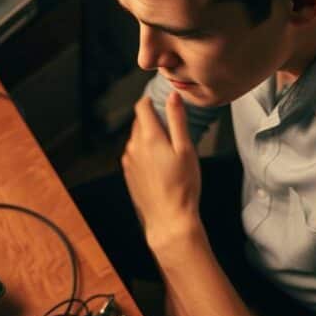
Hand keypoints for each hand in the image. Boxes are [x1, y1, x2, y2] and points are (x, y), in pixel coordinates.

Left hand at [122, 92, 201, 248]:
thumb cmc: (183, 186)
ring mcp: (129, 161)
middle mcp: (133, 147)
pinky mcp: (129, 174)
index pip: (142, 107)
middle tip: (171, 127)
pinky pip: (135, 155)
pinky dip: (145, 153)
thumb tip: (172, 97)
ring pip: (136, 139)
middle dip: (152, 120)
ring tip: (168, 150)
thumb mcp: (186, 149)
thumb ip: (178, 120)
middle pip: (139, 122)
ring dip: (149, 137)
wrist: (169, 219)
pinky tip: (160, 165)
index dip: (150, 100)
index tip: (159, 101)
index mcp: (149, 137)